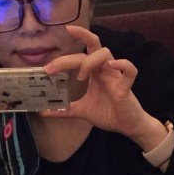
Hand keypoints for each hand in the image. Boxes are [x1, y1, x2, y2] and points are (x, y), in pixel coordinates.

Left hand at [42, 26, 168, 152]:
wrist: (127, 126)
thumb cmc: (109, 114)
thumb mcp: (81, 111)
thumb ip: (65, 110)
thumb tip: (44, 112)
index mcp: (94, 72)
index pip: (80, 54)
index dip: (63, 58)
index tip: (48, 68)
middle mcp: (104, 70)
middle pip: (90, 48)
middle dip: (69, 57)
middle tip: (52, 68)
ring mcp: (115, 77)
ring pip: (105, 53)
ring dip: (90, 61)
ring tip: (81, 77)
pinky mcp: (125, 88)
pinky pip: (129, 71)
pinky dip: (123, 65)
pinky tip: (112, 65)